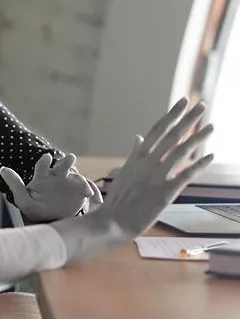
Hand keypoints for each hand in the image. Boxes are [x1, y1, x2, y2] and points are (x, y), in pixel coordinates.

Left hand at [0, 153, 101, 221]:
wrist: (51, 221)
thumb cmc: (36, 209)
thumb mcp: (24, 199)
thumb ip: (15, 184)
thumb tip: (2, 169)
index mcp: (43, 176)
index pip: (43, 166)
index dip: (44, 161)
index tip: (46, 157)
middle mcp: (58, 177)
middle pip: (63, 166)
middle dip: (67, 161)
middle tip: (70, 158)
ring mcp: (71, 184)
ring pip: (78, 178)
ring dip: (82, 182)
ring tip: (86, 191)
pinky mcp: (81, 193)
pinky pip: (89, 191)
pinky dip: (94, 193)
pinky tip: (96, 200)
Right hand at [97, 97, 213, 238]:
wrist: (113, 221)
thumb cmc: (118, 199)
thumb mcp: (125, 171)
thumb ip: (135, 153)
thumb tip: (139, 136)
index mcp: (138, 156)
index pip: (157, 130)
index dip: (171, 115)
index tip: (182, 101)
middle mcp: (148, 162)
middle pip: (171, 136)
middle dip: (187, 120)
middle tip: (201, 106)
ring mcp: (157, 176)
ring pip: (180, 152)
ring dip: (197, 139)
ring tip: (211, 127)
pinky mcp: (165, 192)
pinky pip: (185, 175)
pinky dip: (198, 165)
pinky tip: (210, 157)